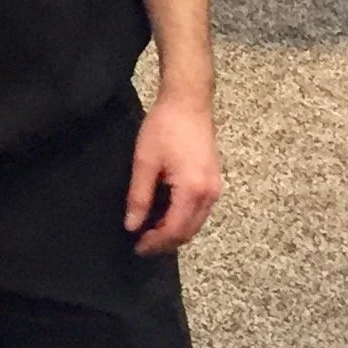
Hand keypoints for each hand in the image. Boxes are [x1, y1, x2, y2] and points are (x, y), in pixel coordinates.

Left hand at [124, 95, 222, 255]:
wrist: (188, 101)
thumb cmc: (164, 127)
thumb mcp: (145, 161)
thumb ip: (139, 196)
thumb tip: (132, 226)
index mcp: (192, 190)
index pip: (174, 230)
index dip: (155, 242)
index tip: (137, 247)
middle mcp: (210, 193)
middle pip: (189, 231)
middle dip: (166, 242)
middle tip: (142, 244)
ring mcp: (215, 187)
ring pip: (196, 223)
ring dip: (175, 232)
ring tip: (151, 232)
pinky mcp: (214, 180)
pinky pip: (200, 210)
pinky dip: (184, 219)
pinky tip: (166, 215)